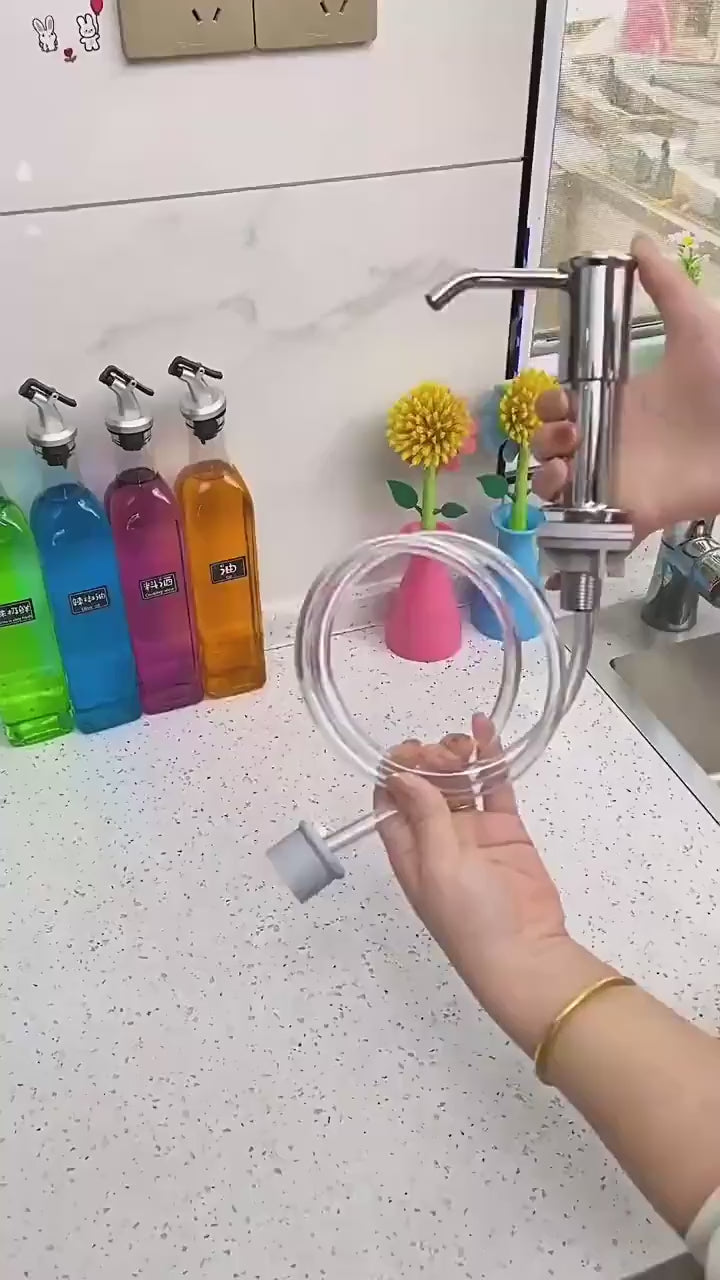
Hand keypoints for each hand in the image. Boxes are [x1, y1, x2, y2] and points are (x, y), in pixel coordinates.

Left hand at [376, 717, 607, 1054]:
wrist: (527, 953)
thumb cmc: (472, 920)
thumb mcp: (439, 868)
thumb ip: (424, 818)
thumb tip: (400, 776)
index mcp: (409, 850)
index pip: (390, 801)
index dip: (395, 772)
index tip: (408, 750)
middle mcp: (437, 837)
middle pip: (424, 785)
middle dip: (428, 760)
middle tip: (443, 754)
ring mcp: (473, 830)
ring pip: (458, 780)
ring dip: (456, 756)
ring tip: (464, 745)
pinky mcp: (506, 828)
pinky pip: (495, 786)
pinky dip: (490, 758)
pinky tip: (485, 728)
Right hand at [533, 233, 719, 540]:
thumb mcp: (697, 327)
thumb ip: (666, 286)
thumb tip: (637, 242)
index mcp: (620, 403)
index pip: (563, 407)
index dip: (549, 404)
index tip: (560, 399)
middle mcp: (611, 443)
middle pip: (552, 447)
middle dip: (542, 438)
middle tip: (567, 431)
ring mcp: (616, 480)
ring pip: (558, 487)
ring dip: (547, 475)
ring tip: (568, 461)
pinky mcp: (629, 512)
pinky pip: (583, 525)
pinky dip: (566, 517)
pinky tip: (571, 494)